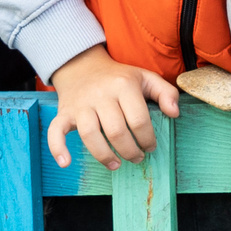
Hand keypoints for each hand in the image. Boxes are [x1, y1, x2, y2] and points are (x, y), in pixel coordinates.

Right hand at [47, 46, 181, 169]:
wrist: (82, 66)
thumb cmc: (119, 77)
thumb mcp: (146, 78)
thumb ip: (166, 93)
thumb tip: (174, 114)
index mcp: (124, 85)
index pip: (139, 119)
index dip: (147, 138)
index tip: (150, 146)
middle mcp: (101, 94)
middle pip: (116, 131)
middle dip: (130, 151)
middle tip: (137, 157)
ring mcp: (80, 105)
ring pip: (90, 135)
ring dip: (104, 156)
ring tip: (116, 164)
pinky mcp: (64, 113)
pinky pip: (56, 131)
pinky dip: (57, 148)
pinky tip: (66, 163)